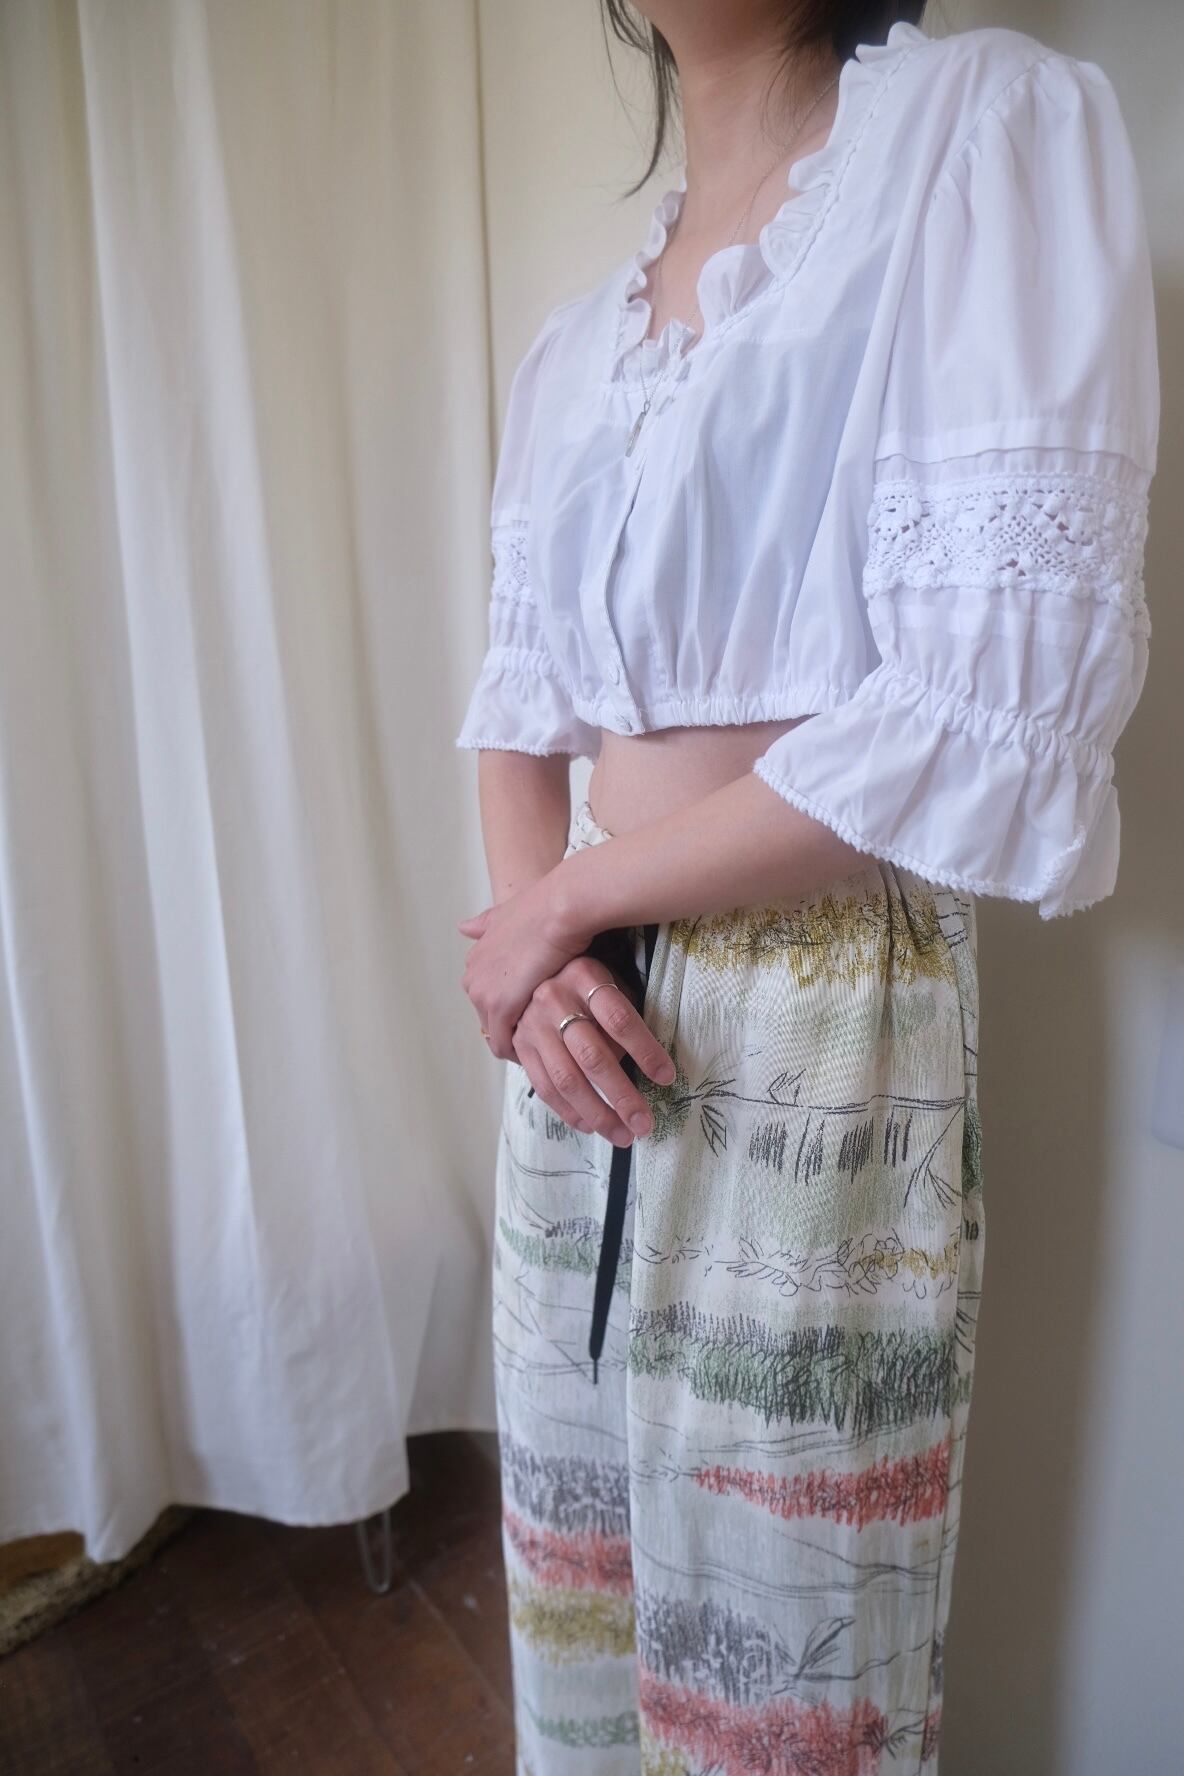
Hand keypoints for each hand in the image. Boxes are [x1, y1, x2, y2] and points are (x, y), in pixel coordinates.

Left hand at [458, 869, 591, 1056]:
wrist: (560, 910)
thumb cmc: (545, 908)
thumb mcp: (506, 914)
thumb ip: (485, 925)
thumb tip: (462, 928)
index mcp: (476, 957)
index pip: (486, 993)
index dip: (508, 1004)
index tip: (528, 1012)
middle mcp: (473, 976)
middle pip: (487, 1016)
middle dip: (510, 1025)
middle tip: (539, 1033)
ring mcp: (483, 994)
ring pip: (495, 1032)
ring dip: (516, 1041)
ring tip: (542, 1046)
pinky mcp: (500, 1008)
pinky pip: (504, 1043)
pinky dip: (520, 1051)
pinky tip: (541, 1050)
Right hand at [512, 955, 676, 1146]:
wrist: (529, 970)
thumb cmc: (587, 982)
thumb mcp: (610, 982)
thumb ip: (623, 1017)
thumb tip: (649, 1067)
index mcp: (585, 976)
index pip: (620, 1019)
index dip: (645, 1051)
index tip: (666, 1078)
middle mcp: (554, 999)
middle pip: (593, 1056)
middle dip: (622, 1096)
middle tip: (644, 1123)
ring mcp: (532, 1025)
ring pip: (567, 1079)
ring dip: (597, 1113)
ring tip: (623, 1134)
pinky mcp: (520, 1046)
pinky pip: (545, 1087)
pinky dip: (569, 1111)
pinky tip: (591, 1126)